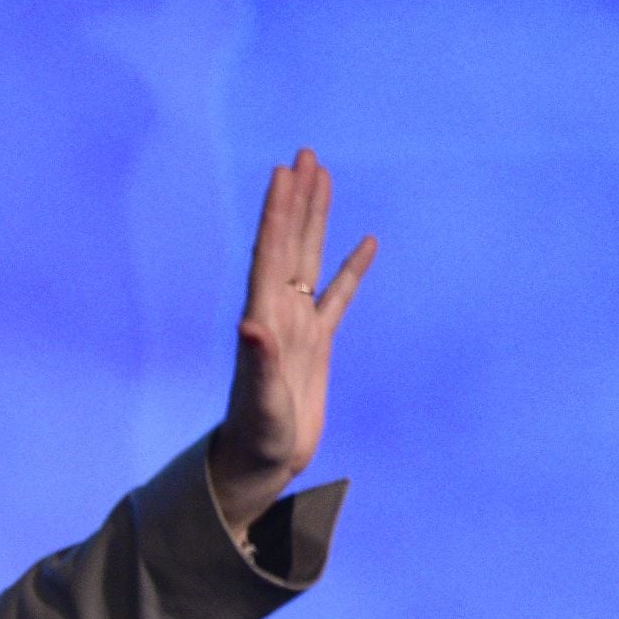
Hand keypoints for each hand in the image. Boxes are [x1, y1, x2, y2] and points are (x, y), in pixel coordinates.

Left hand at [209, 148, 376, 538]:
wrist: (260, 464)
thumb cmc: (256, 439)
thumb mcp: (260, 404)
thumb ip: (258, 364)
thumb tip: (251, 325)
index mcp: (264, 320)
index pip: (271, 253)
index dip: (278, 212)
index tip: (285, 172)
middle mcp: (277, 314)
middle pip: (290, 243)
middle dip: (297, 200)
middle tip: (305, 154)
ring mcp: (298, 326)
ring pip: (312, 259)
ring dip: (317, 219)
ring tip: (323, 177)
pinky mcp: (316, 345)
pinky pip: (339, 296)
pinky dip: (353, 268)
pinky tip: (367, 241)